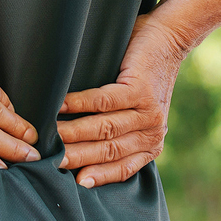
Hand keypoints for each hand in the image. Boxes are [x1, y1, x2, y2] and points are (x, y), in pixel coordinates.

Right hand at [57, 13, 185, 187]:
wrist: (169, 38)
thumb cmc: (145, 74)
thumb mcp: (138, 110)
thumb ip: (120, 131)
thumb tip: (79, 146)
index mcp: (151, 142)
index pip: (121, 167)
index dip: (98, 176)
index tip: (74, 183)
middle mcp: (152, 132)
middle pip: (108, 151)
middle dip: (78, 158)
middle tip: (51, 162)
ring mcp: (147, 111)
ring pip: (104, 129)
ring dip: (73, 134)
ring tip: (50, 136)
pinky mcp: (139, 89)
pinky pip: (103, 101)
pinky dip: (78, 104)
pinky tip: (60, 105)